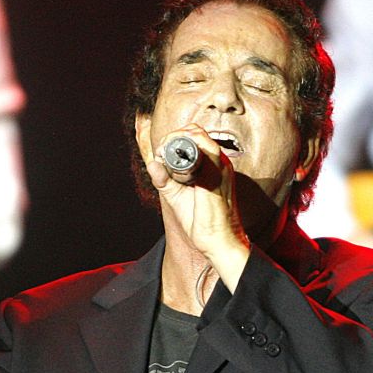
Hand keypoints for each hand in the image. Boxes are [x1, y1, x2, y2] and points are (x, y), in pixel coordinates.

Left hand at [149, 125, 250, 284]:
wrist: (218, 241)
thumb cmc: (202, 221)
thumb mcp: (177, 194)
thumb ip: (165, 179)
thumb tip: (152, 163)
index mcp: (213, 165)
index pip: (195, 137)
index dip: (174, 139)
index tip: (161, 154)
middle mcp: (219, 162)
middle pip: (195, 131)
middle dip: (172, 136)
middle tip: (160, 153)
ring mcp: (220, 166)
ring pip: (198, 135)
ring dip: (175, 140)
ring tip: (164, 155)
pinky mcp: (217, 174)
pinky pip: (204, 150)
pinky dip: (183, 150)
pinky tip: (170, 160)